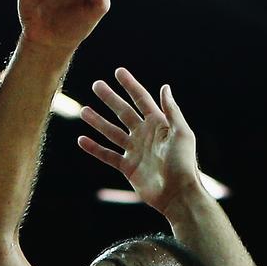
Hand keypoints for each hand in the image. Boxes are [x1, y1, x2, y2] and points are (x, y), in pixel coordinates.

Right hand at [78, 68, 203, 215]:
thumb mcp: (181, 133)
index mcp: (159, 124)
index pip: (141, 99)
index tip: (118, 72)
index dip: (130, 85)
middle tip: (96, 85)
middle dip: (110, 99)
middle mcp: (145, 134)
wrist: (178, 194)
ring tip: (83, 111)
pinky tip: (82, 139)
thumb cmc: (184, 163)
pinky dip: (95, 148)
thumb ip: (171, 111)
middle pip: (123, 112)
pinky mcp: (128, 167)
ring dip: (98, 121)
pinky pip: (108, 155)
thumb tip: (164, 87)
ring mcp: (135, 150)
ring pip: (112, 132)